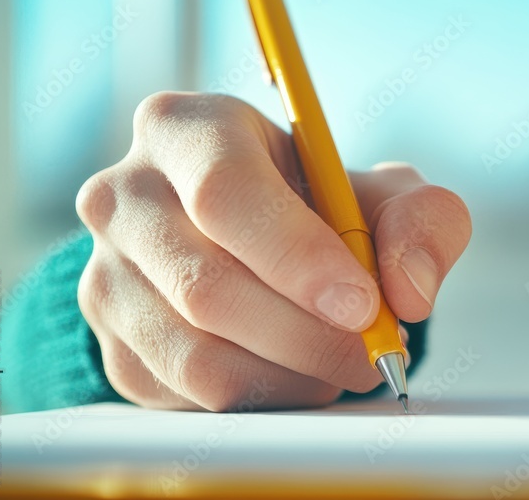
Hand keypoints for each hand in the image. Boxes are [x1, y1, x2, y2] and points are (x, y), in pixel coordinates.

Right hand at [76, 92, 470, 410]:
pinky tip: (299, 373)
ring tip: (341, 362)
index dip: (297, 257)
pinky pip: (187, 396)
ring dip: (290, 375)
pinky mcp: (114, 343)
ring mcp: (106, 275)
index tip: (363, 304)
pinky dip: (262, 398)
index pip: (224, 193)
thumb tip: (410, 292)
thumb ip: (421, 221)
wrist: (260, 245)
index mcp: (185, 130)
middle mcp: (125, 196)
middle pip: (205, 287)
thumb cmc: (321, 207)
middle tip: (372, 352)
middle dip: (308, 336)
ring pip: (196, 355)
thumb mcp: (385, 194)